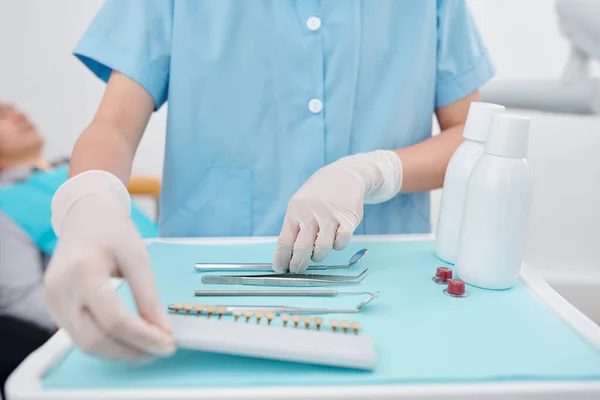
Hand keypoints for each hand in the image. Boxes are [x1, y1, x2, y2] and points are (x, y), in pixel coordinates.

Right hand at [44, 171, 174, 361]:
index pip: (114, 320)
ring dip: (120, 352)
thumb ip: (149, 296)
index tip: (169, 344)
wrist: (83, 215)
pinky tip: (129, 339)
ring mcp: (52, 302)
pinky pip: (79, 336)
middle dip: (132, 352)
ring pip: (85, 344)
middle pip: (95, 340)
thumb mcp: (138, 257)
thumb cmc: (111, 230)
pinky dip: (106, 342)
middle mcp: (60, 291)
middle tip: (161, 349)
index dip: (143, 338)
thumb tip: (162, 330)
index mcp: (82, 272)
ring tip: (149, 347)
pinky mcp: (53, 308)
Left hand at [273, 150, 402, 272]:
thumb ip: (295, 226)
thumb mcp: (300, 204)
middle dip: (298, 264)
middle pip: (301, 249)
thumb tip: (287, 254)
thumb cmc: (318, 194)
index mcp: (295, 211)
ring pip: (322, 249)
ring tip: (317, 252)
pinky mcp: (347, 220)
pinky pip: (340, 243)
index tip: (279, 268)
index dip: (281, 258)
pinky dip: (337, 246)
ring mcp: (329, 217)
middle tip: (297, 269)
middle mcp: (310, 214)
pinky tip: (334, 239)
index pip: (285, 241)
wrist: (343, 175)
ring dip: (318, 256)